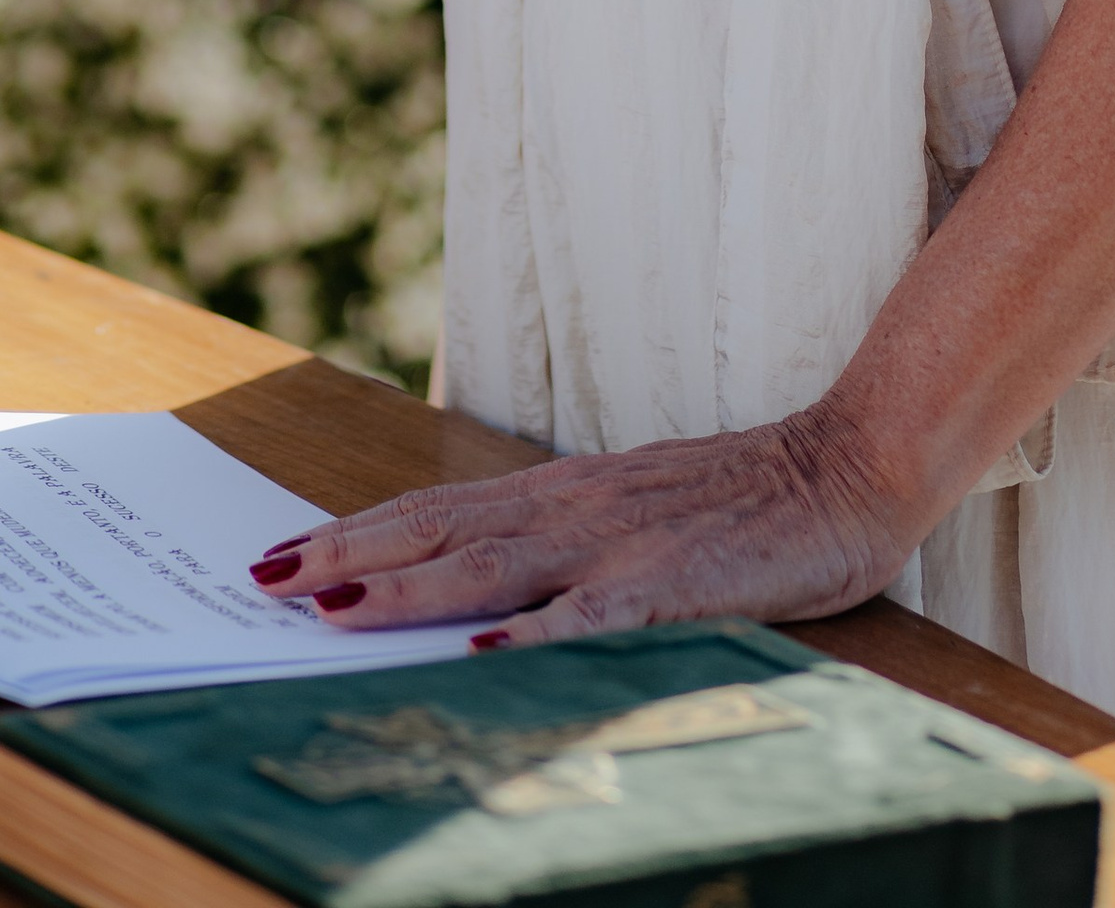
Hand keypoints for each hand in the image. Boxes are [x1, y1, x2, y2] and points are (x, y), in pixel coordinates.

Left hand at [242, 408, 916, 651]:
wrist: (850, 463)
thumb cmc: (747, 501)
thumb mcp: (639, 511)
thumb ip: (565, 542)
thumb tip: (477, 587)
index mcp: (567, 493)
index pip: (440, 511)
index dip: (359, 533)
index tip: (282, 556)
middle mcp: (578, 508)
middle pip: (442, 531)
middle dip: (349, 556)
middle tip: (264, 580)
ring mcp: (623, 543)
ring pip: (493, 567)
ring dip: (408, 587)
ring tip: (332, 605)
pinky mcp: (675, 583)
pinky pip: (593, 615)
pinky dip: (533, 632)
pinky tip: (484, 649)